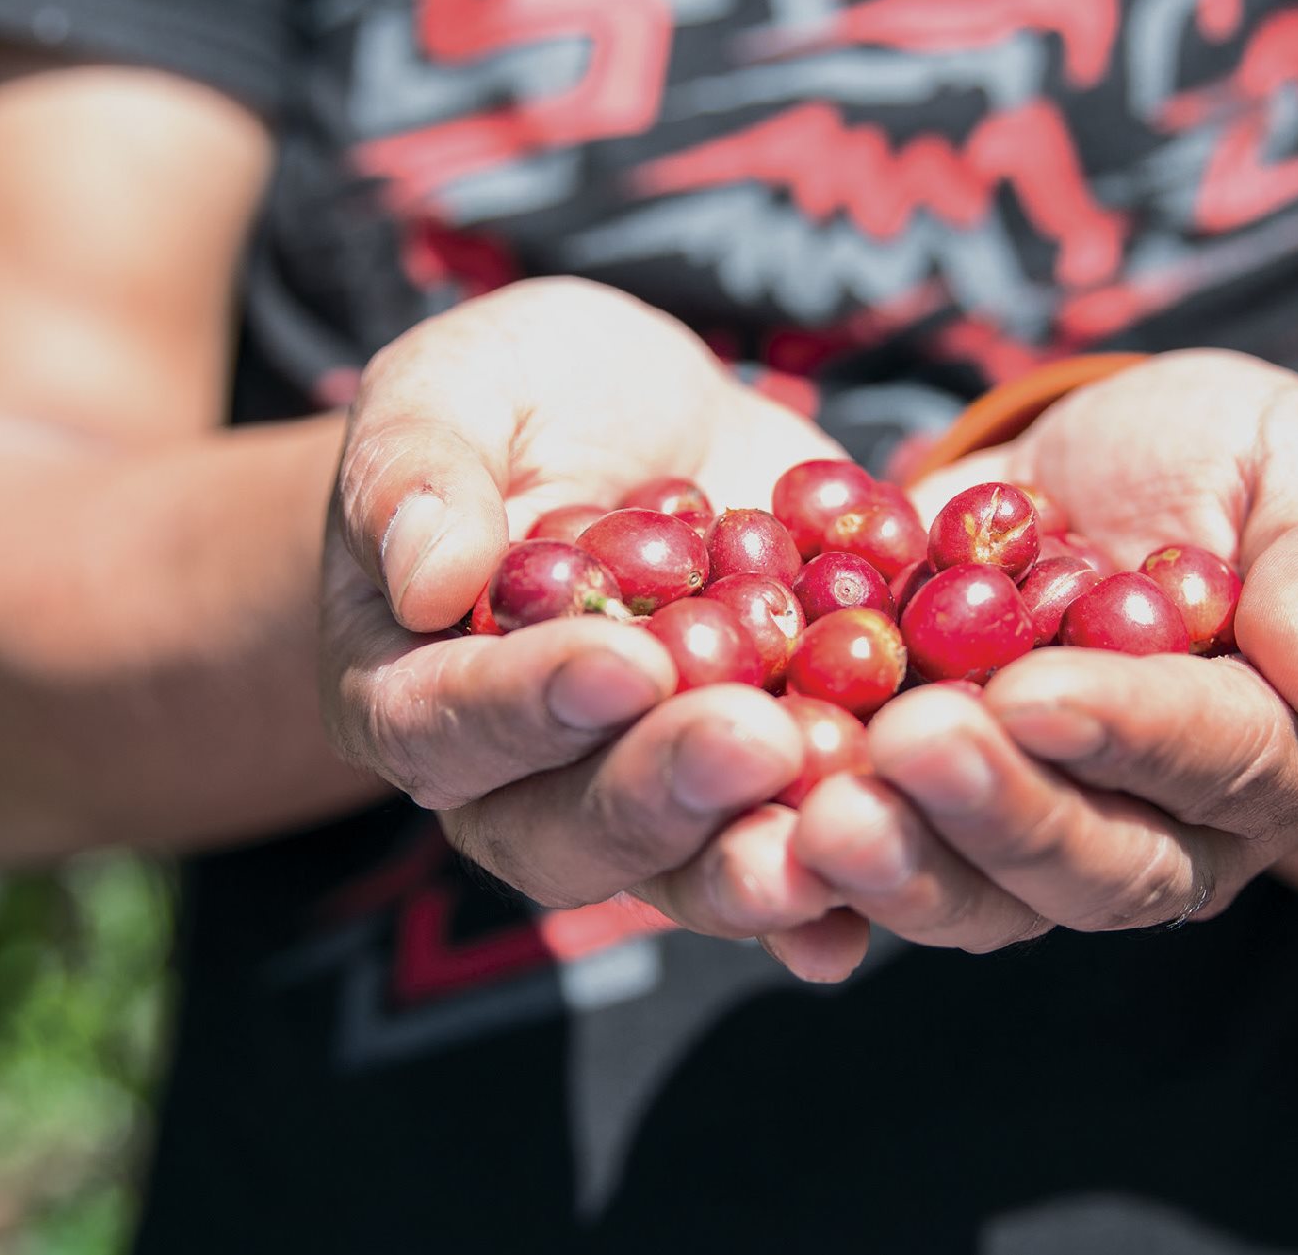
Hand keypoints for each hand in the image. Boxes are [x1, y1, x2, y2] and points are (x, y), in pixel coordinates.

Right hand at [320, 278, 868, 979]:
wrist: (652, 425)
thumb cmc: (519, 401)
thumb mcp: (454, 388)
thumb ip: (416, 468)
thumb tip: (425, 576)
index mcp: (414, 692)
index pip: (451, 722)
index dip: (532, 704)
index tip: (623, 665)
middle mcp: (520, 785)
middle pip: (572, 829)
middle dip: (668, 790)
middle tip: (756, 740)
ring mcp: (646, 806)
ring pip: (686, 871)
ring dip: (758, 865)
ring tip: (835, 836)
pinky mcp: (756, 800)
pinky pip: (793, 862)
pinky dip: (840, 892)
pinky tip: (882, 909)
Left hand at [789, 350, 1297, 952]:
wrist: (1115, 477)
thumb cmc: (1238, 465)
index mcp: (1291, 753)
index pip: (1217, 757)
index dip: (1127, 732)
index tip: (1032, 693)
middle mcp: (1177, 834)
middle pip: (1095, 863)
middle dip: (997, 814)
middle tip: (902, 750)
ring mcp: (1052, 844)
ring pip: (985, 899)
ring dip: (902, 865)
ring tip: (817, 815)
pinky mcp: (946, 831)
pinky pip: (888, 872)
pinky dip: (817, 872)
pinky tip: (751, 833)